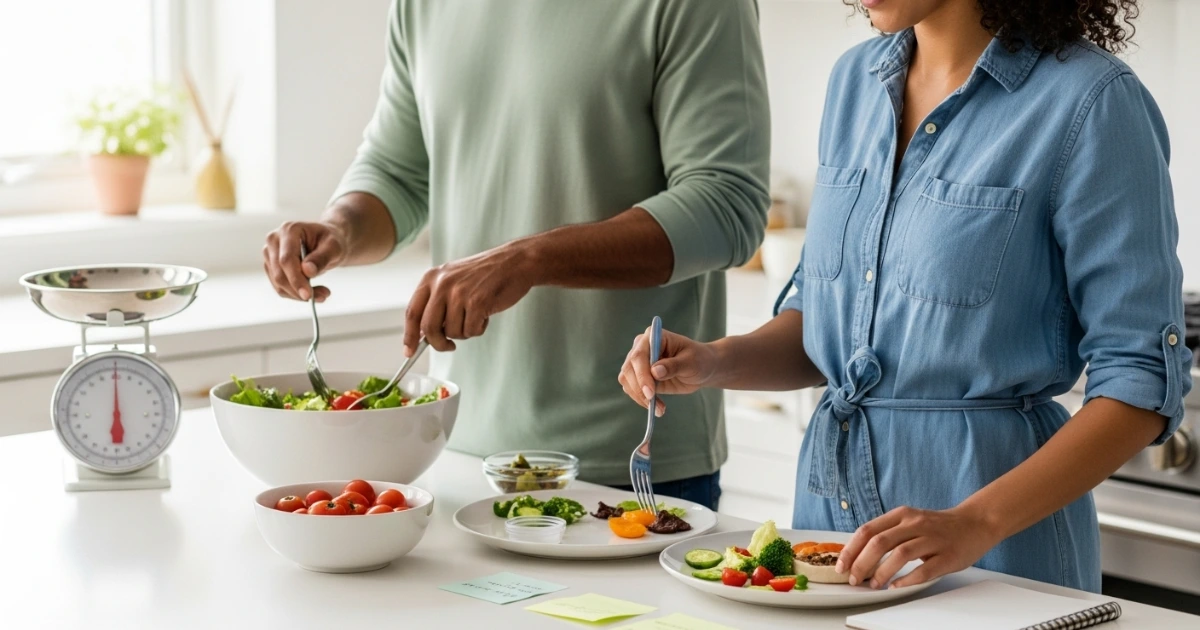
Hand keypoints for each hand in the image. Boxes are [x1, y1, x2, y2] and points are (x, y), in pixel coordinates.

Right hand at [263, 221, 347, 301]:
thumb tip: (307, 271)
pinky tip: (313, 293)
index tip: (308, 295)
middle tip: (322, 296)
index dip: (296, 279)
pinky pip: (280, 287)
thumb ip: (321, 258)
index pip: (286, 259)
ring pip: (278, 283)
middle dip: (299, 290)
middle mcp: (274, 240)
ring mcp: (270, 253)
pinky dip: (295, 294)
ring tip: (322, 294)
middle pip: (280, 273)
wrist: (325, 241)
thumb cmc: (330, 240)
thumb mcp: (334, 247)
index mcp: (289, 230)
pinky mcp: (271, 266)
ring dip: (299, 295)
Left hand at [404, 243, 537, 353]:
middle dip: (438, 343)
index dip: (409, 335)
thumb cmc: (486, 274)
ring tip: (475, 316)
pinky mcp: (477, 302)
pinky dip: (478, 329)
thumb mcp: (453, 279)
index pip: (412, 312)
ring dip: (465, 332)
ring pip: (452, 332)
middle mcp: (442, 284)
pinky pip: (471, 331)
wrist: (515, 262)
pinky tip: (485, 315)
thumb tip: (424, 334)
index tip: (409, 350)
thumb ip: (437, 302)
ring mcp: (459, 293)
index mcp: (432, 278)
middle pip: (429, 327)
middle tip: (449, 346)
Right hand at [618, 328, 718, 416]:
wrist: (702, 368)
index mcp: (653, 337)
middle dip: (639, 388)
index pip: (639, 355)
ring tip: (659, 409)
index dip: (642, 374)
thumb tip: (655, 372)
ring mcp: (639, 362)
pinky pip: (632, 389)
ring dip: (639, 397)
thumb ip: (674, 365)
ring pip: (627, 380)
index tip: (650, 392)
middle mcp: (641, 347)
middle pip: (629, 368)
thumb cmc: (699, 360)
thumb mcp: (691, 362)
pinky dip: (641, 400)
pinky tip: (657, 407)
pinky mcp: (640, 376)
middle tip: (653, 403)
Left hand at [837, 505, 1001, 588]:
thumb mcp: (909, 522)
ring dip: (882, 572)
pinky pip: (924, 569)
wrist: (975, 523)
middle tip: (854, 579)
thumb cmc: (937, 526)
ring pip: (900, 554)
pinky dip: (907, 579)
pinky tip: (896, 586)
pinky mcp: (947, 555)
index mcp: (901, 515)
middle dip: (862, 563)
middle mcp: (915, 524)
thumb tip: (856, 554)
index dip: (851, 549)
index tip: (841, 565)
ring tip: (874, 585)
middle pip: (880, 542)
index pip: (868, 530)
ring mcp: (932, 539)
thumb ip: (887, 533)